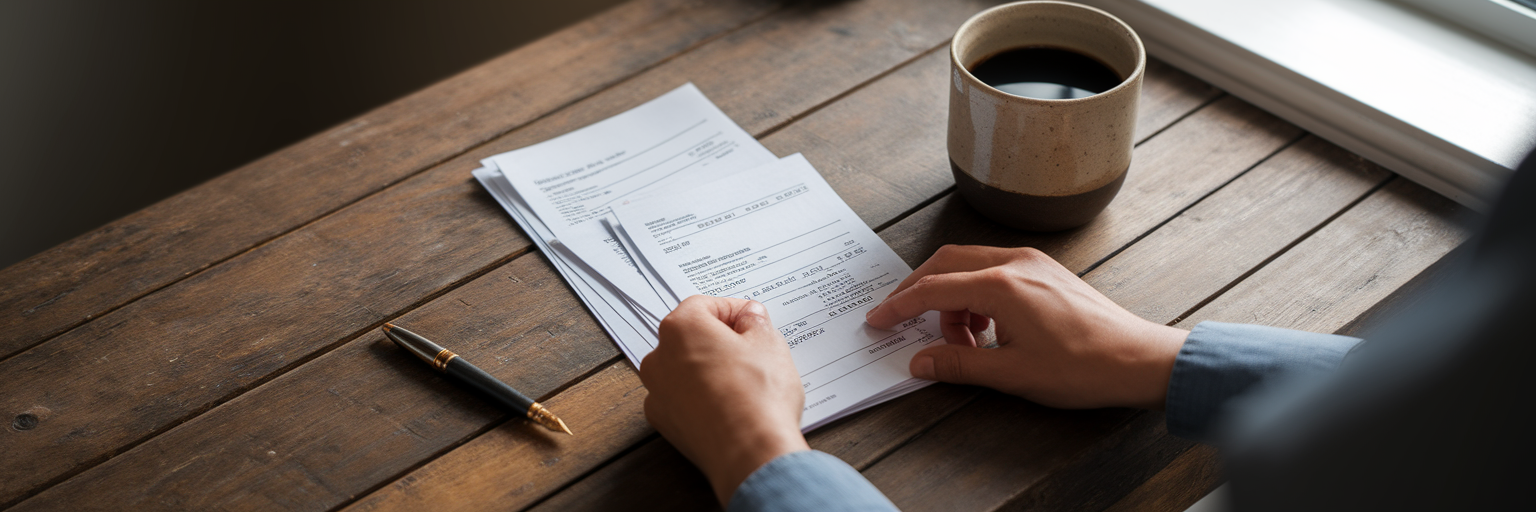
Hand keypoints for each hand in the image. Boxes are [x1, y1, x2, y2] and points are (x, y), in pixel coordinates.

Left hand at [640, 296, 809, 504]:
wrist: (750, 452)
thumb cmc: (758, 396)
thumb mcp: (769, 344)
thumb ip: (756, 322)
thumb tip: (750, 316)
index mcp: (681, 328)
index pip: (705, 305)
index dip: (734, 310)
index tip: (752, 320)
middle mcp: (659, 357)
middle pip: (690, 336)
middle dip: (718, 338)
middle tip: (750, 348)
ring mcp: (657, 392)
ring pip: (683, 368)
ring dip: (707, 367)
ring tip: (742, 379)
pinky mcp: (664, 422)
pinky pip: (681, 398)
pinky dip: (699, 396)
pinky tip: (727, 404)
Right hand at [865, 245, 1186, 409]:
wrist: (1138, 359)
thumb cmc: (1083, 366)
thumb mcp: (1012, 374)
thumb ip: (958, 364)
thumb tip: (919, 361)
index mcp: (1002, 286)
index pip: (933, 289)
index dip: (899, 306)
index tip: (877, 320)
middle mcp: (1015, 263)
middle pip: (946, 264)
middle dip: (920, 293)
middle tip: (902, 321)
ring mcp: (1032, 263)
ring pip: (971, 268)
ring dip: (953, 300)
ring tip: (964, 343)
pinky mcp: (1045, 271)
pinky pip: (995, 272)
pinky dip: (978, 297)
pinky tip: (988, 331)